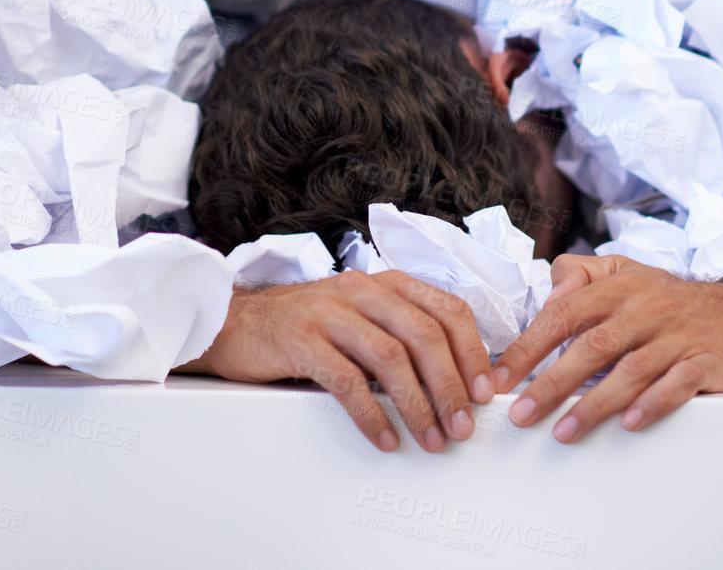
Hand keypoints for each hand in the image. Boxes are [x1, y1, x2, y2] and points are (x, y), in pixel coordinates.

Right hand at [180, 270, 494, 452]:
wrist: (235, 321)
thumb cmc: (306, 326)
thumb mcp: (360, 317)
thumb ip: (400, 334)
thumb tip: (453, 380)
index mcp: (386, 284)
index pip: (447, 309)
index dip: (473, 351)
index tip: (486, 390)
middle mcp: (362, 291)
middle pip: (424, 335)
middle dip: (451, 385)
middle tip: (463, 424)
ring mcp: (330, 312)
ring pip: (390, 357)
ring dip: (418, 404)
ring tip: (431, 438)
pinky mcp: (300, 339)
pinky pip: (346, 380)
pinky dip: (371, 414)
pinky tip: (384, 437)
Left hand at [491, 254, 722, 443]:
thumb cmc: (676, 301)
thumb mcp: (628, 273)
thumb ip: (582, 275)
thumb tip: (547, 292)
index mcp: (619, 287)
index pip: (563, 313)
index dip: (528, 347)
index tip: (500, 379)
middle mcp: (646, 308)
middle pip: (591, 346)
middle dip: (551, 383)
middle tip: (520, 414)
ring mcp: (677, 335)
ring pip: (630, 370)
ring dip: (594, 404)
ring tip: (563, 432)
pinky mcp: (706, 361)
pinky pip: (678, 383)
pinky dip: (653, 403)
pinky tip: (630, 424)